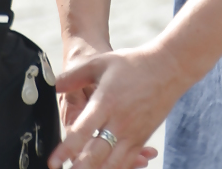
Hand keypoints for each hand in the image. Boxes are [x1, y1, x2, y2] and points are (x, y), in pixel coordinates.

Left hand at [49, 43, 186, 168]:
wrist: (169, 68)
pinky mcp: (141, 139)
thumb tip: (53, 85)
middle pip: (96, 155)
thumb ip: (75, 76)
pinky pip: (127, 163)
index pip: (83, 130)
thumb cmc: (133, 64)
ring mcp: (132, 133)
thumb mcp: (101, 63)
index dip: (67, 148)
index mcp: (106, 102)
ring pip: (112, 165)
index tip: (54, 161)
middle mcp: (119, 121)